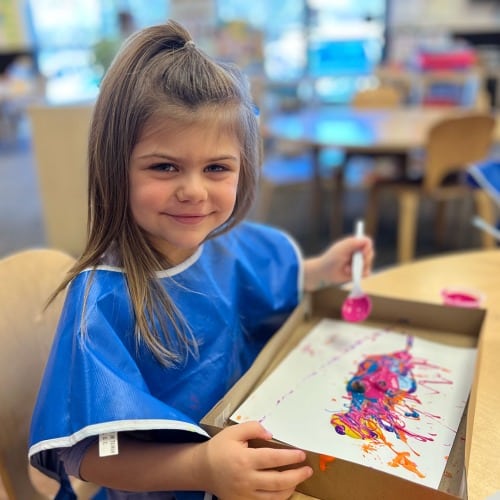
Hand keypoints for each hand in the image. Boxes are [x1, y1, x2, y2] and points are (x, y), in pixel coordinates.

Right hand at [197, 421, 312, 498]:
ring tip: (298, 479)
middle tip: (308, 470)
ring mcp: (244, 495)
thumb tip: (271, 435)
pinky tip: (284, 489)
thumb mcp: (234, 431)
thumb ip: (253, 428)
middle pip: (278, 481)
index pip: (273, 459)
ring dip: (290, 488)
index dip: (290, 457)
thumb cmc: (220, 448)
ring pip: (274, 497)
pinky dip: (278, 498)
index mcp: (244, 460)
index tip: (302, 454)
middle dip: (297, 476)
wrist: (202, 469)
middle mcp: (246, 480)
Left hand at [303, 234, 373, 290]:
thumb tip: (365, 240)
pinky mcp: (359, 272)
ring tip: (346, 269)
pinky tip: (351, 274)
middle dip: (364, 260)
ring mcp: (359, 262)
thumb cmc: (331, 259)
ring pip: (369, 264)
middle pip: (371, 253)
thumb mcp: (340, 249)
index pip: (368, 242)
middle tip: (353, 263)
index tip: (362, 253)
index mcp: (354, 244)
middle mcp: (358, 252)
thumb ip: (352, 243)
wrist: (325, 272)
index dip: (368, 247)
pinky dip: (360, 274)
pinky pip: (366, 273)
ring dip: (358, 268)